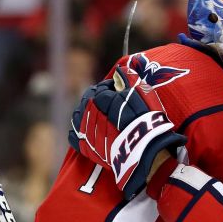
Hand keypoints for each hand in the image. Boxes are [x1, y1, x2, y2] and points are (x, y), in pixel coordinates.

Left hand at [69, 66, 185, 198]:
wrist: (147, 151)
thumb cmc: (148, 120)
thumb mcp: (144, 94)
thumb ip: (130, 79)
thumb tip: (119, 71)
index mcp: (104, 100)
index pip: (101, 91)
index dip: (108, 89)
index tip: (115, 90)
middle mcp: (92, 115)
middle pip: (88, 102)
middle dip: (96, 98)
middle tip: (107, 100)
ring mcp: (88, 132)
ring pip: (78, 116)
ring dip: (85, 112)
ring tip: (97, 112)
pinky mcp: (87, 149)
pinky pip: (74, 135)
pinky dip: (77, 129)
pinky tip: (86, 127)